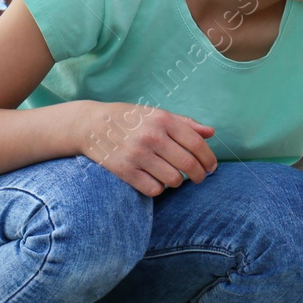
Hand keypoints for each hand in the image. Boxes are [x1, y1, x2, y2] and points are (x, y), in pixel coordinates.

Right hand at [76, 101, 217, 195]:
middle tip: (200, 178)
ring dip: (178, 182)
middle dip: (200, 175)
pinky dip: (159, 188)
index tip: (212, 167)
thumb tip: (211, 133)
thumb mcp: (157, 114)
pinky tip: (155, 180)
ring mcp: (137, 154)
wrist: (90, 125)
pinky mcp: (124, 170)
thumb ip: (185, 123)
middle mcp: (151, 136)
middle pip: (188, 164)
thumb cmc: (130, 119)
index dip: (209, 158)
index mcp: (163, 120)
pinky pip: (153, 189)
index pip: (196, 143)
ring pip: (173, 180)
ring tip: (174, 177)